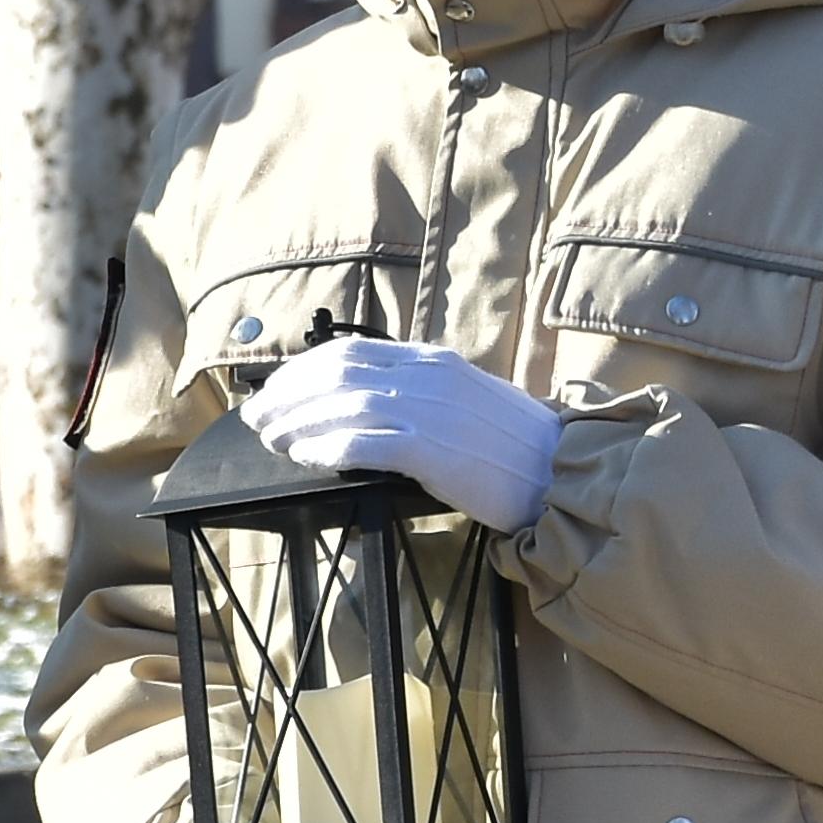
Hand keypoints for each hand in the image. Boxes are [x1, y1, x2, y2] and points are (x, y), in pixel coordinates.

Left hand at [238, 337, 559, 532]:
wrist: (564, 470)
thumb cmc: (516, 444)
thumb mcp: (465, 398)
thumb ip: (419, 390)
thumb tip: (366, 399)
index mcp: (432, 360)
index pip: (348, 352)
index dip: (302, 370)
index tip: (275, 390)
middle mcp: (426, 376)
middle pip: (334, 374)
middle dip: (287, 395)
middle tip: (258, 418)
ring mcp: (430, 411)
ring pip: (341, 405)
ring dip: (296, 423)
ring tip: (271, 441)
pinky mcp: (432, 450)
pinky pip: (363, 443)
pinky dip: (326, 448)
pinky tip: (304, 458)